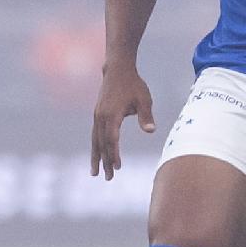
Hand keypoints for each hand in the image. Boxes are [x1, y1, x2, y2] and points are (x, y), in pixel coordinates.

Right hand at [91, 64, 155, 179]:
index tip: (117, 167)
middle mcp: (101, 117)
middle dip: (105, 162)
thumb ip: (146, 115)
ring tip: (95, 173)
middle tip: (108, 178)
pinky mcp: (97, 114)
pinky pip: (94, 134)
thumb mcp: (144, 99)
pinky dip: (95, 147)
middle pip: (101, 143)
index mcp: (112, 114)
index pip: (112, 139)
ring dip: (96, 157)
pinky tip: (97, 155)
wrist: (117, 68)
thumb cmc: (133, 84)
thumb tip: (151, 131)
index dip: (114, 154)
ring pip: (95, 141)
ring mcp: (97, 115)